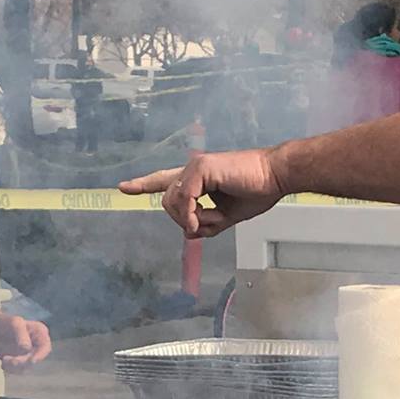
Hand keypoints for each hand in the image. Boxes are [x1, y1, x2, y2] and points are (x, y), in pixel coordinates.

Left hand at [0, 310, 51, 368]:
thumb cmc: (3, 321)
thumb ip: (21, 335)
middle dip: (22, 362)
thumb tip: (27, 348)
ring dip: (15, 367)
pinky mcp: (20, 360)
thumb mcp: (13, 324)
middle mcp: (37, 344)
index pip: (45, 347)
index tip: (31, 361)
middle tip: (8, 360)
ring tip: (4, 360)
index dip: (40, 355)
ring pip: (27, 367)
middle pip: (35, 359)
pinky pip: (19, 370)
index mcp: (39, 332)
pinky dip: (11, 369)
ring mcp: (29, 353)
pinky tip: (3, 363)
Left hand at [119, 147, 284, 238]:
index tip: (123, 187)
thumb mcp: (228, 215)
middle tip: (209, 225)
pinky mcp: (201, 168)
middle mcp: (193, 169)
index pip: (166, 180)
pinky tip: (206, 219)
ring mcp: (196, 166)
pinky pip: (185, 199)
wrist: (276, 177)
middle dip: (185, 220)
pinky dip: (193, 214)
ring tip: (216, 220)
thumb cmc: (258, 191)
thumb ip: (208, 222)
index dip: (144, 185)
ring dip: (193, 220)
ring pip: (173, 202)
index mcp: (199, 177)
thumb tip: (190, 231)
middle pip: (168, 201)